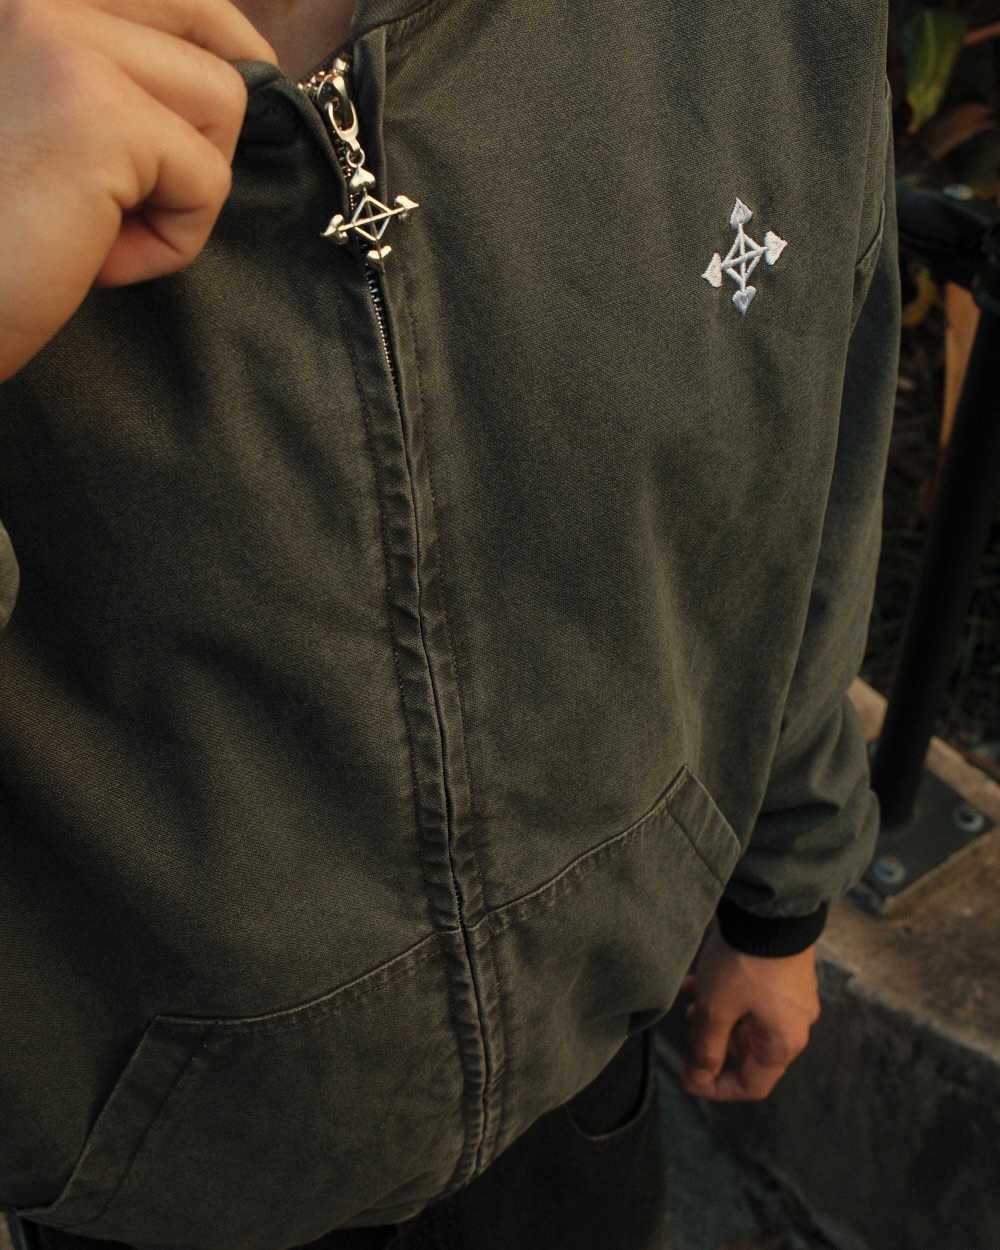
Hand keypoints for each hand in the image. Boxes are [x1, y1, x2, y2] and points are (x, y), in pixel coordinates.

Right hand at [0, 0, 276, 381]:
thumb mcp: (42, 121)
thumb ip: (109, 74)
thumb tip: (236, 68)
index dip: (221, 45)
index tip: (237, 87)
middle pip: (208, 39)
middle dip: (191, 136)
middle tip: (122, 197)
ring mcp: (55, 31)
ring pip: (221, 102)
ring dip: (177, 190)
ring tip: (93, 226)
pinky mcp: (92, 110)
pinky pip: (208, 180)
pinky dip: (168, 244)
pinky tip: (91, 259)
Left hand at [679, 918, 820, 1101]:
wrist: (771, 909)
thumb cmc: (745, 964)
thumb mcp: (717, 1009)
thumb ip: (706, 1048)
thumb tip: (699, 1077)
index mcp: (784, 1042)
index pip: (752, 1085)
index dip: (716, 1087)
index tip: (687, 1078)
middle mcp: (795, 1024)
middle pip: (749, 1050)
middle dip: (714, 1042)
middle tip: (688, 1024)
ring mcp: (793, 998)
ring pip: (749, 1020)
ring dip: (719, 1015)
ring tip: (692, 998)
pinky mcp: (786, 973)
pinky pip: (755, 997)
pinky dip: (729, 995)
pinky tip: (701, 978)